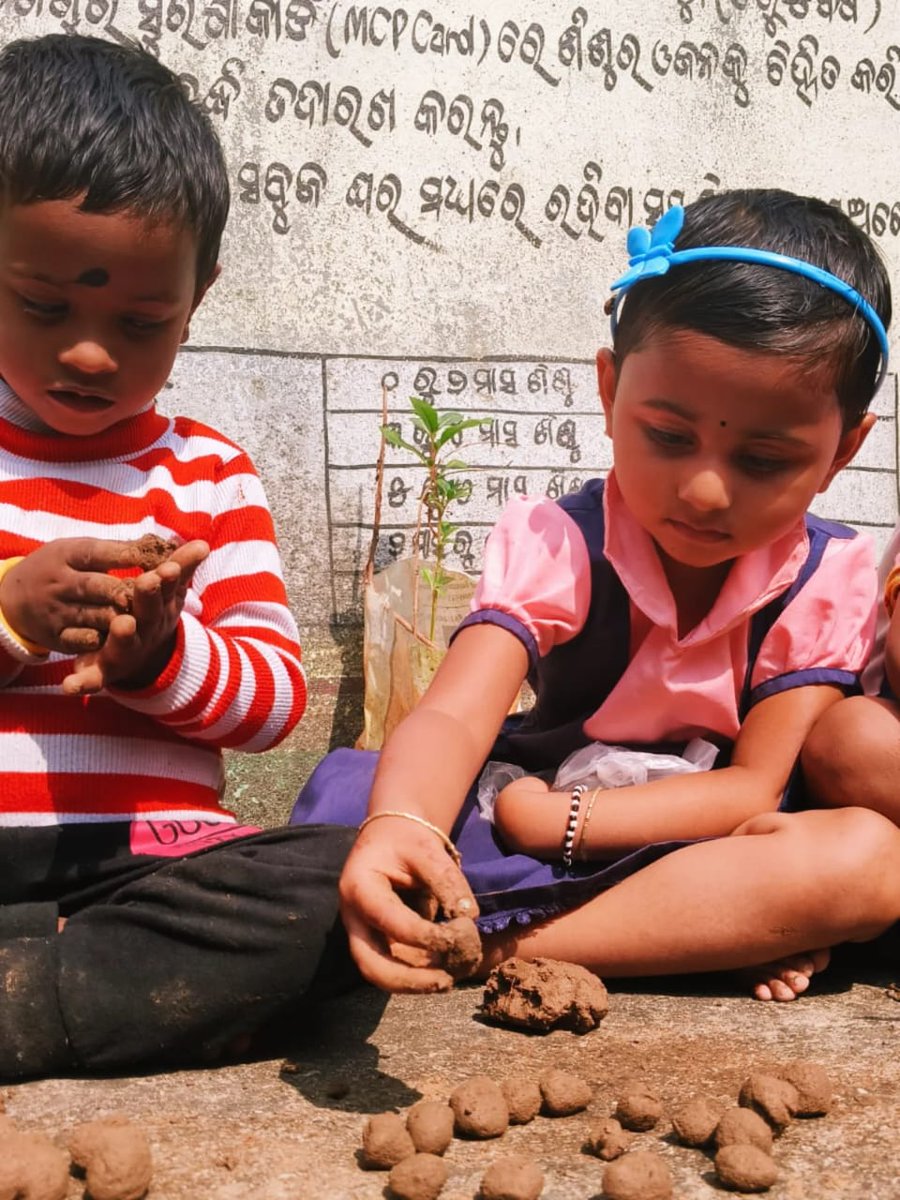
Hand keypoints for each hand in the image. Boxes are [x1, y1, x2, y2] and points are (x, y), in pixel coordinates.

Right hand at [0, 536, 181, 653]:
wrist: (13, 598)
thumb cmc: (62, 568)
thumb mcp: (79, 551)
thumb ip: (119, 550)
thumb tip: (167, 543)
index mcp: (68, 555)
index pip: (97, 553)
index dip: (125, 555)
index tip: (154, 555)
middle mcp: (60, 582)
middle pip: (93, 585)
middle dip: (119, 588)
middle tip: (148, 587)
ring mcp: (57, 611)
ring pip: (89, 615)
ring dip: (113, 617)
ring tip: (136, 617)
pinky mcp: (56, 636)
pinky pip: (77, 640)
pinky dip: (94, 640)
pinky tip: (111, 640)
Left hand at [62, 541, 208, 693]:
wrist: (142, 658)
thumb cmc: (152, 614)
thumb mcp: (169, 592)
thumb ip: (182, 568)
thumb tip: (203, 543)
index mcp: (160, 610)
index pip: (166, 591)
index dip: (168, 580)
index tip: (168, 566)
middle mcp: (145, 632)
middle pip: (148, 615)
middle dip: (148, 599)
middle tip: (147, 581)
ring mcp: (125, 653)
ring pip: (125, 645)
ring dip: (124, 636)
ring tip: (123, 624)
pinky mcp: (103, 673)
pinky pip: (93, 679)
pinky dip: (83, 683)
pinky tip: (69, 685)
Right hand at [338, 815, 478, 992]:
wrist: (388, 838)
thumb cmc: (404, 840)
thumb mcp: (426, 849)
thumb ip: (447, 880)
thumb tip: (468, 917)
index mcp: (359, 887)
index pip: (389, 920)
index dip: (424, 935)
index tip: (458, 936)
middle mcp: (354, 917)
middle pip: (370, 964)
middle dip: (408, 980)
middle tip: (445, 981)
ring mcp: (363, 933)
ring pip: (379, 973)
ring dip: (415, 983)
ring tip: (451, 978)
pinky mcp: (376, 943)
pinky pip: (392, 968)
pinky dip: (417, 976)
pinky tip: (445, 972)